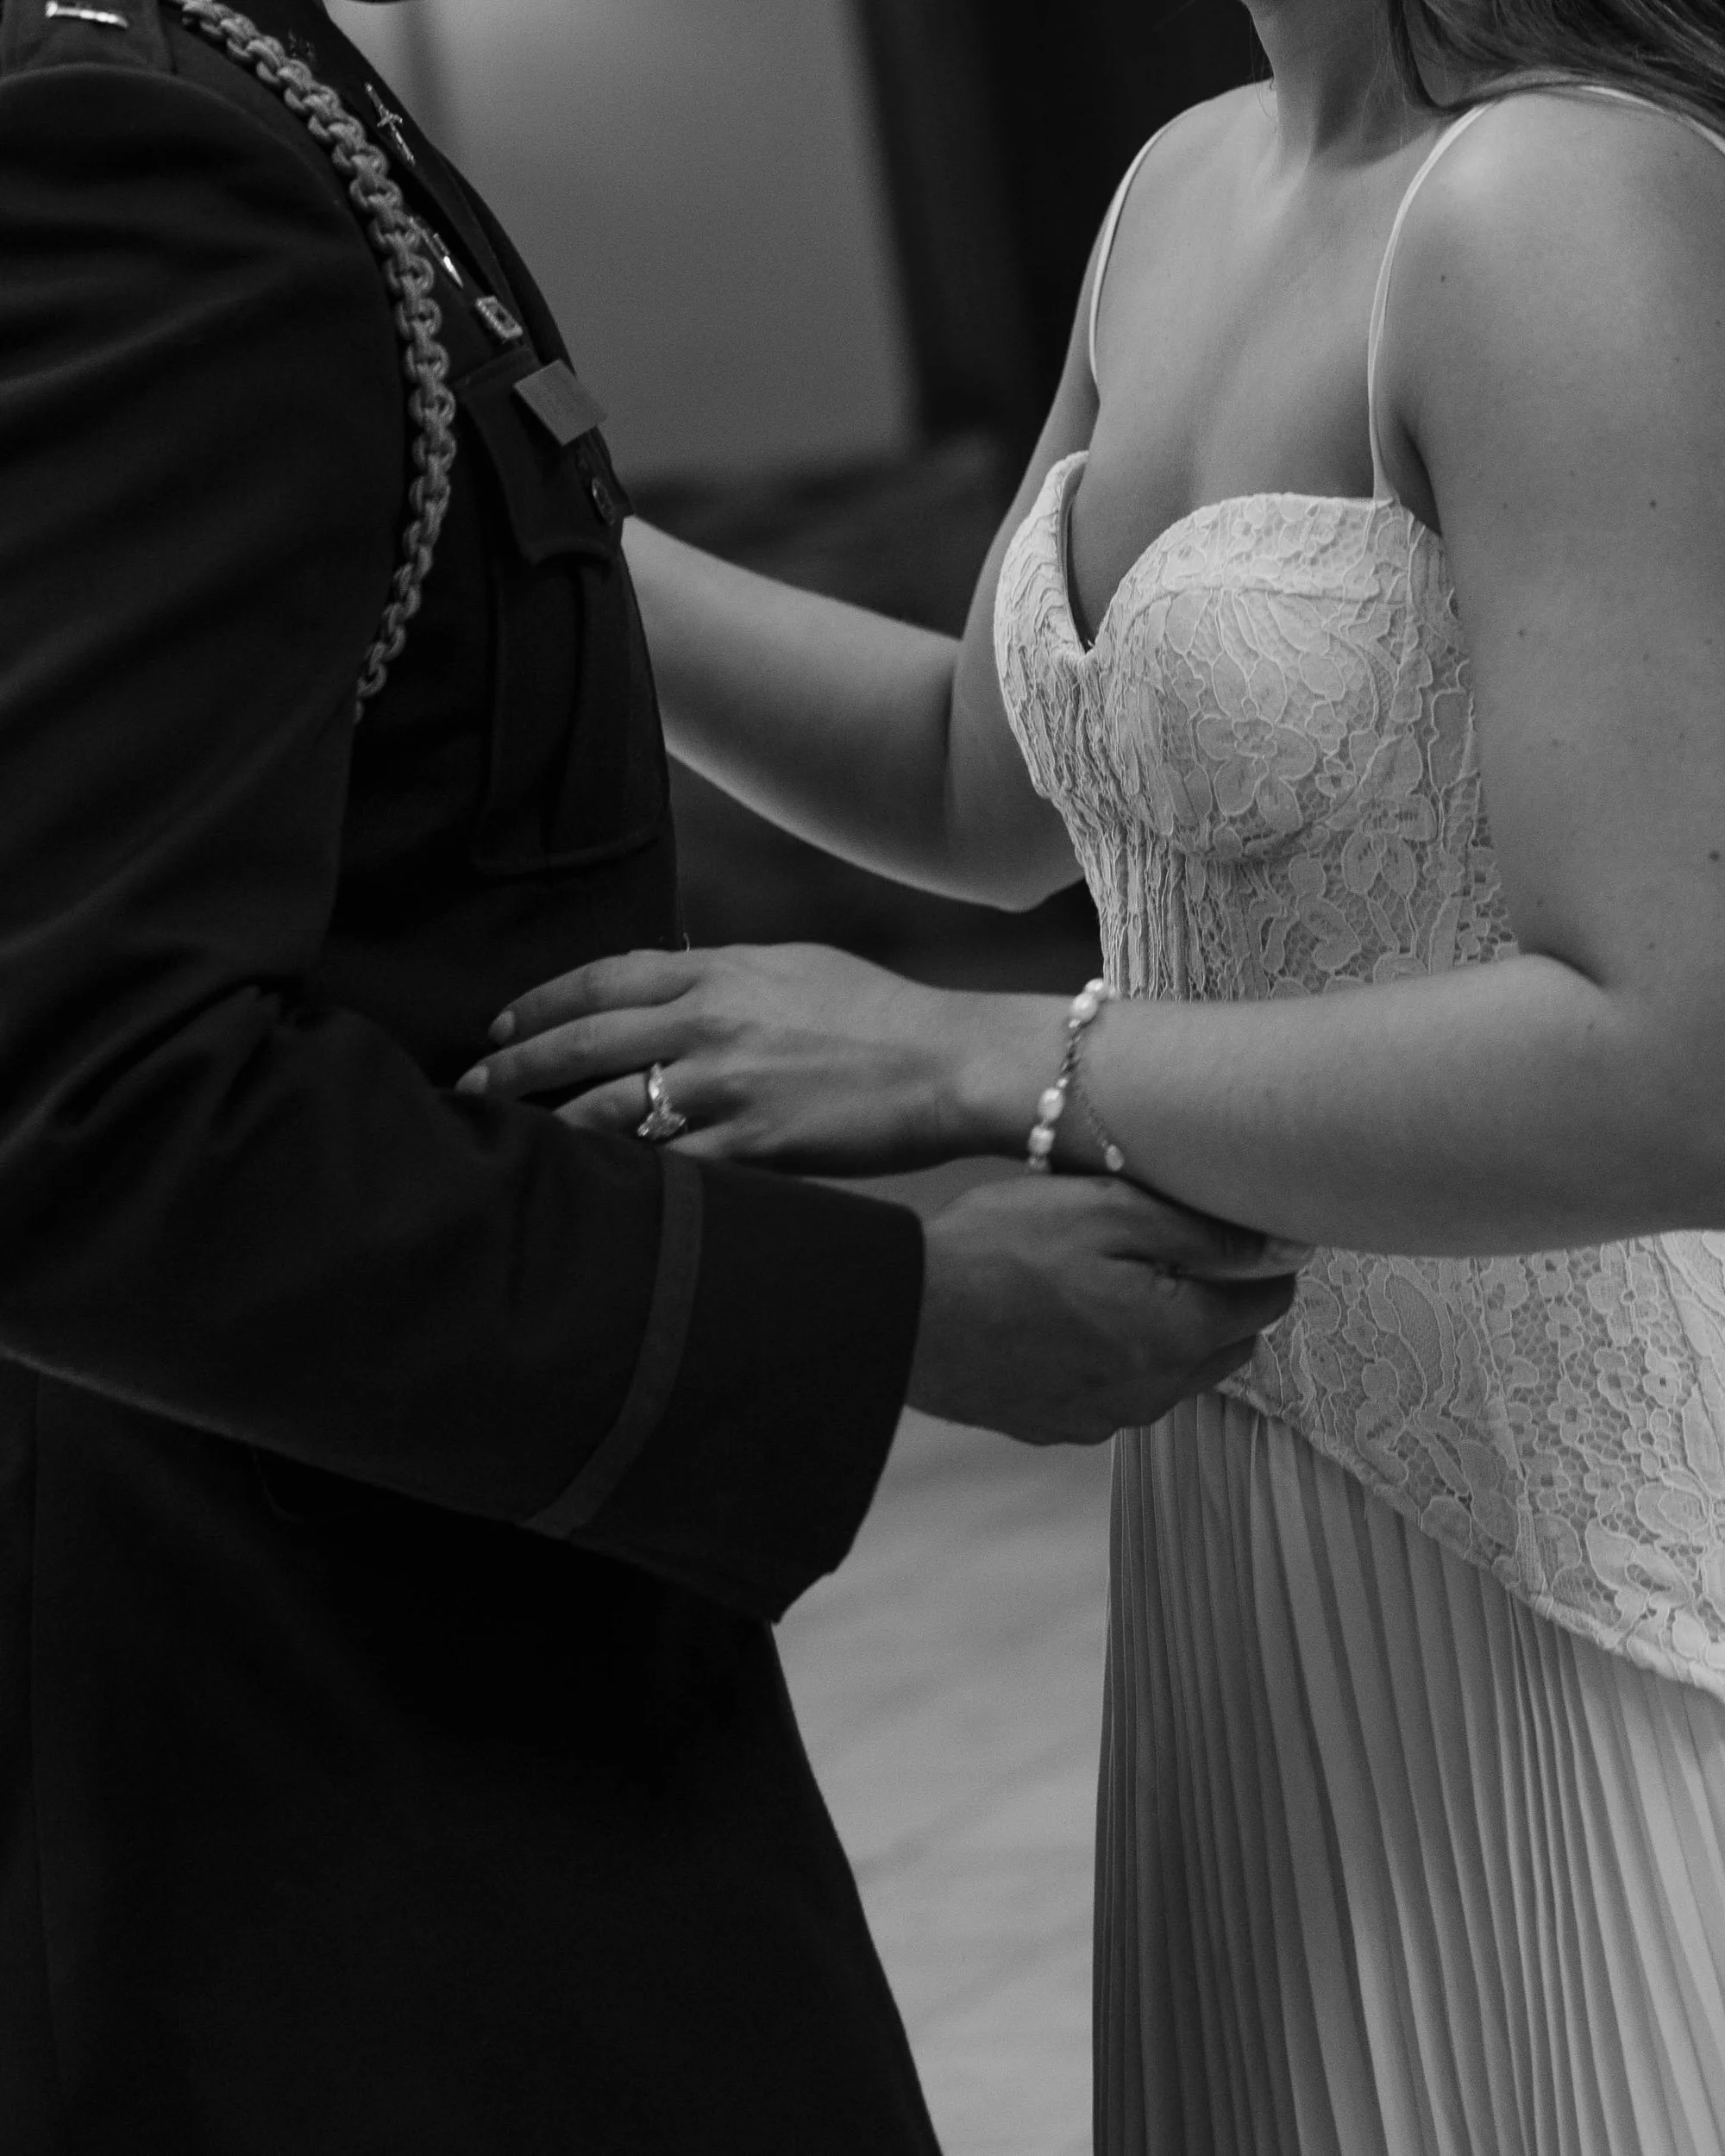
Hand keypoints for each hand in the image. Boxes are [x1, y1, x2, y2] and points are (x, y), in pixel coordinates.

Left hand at [456, 943, 987, 1174]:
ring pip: (606, 1109)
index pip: (602, 977)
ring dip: (547, 1132)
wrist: (951, 1061)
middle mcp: (710, 1021)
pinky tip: (586, 1199)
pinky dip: (619, 1183)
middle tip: (465, 1092)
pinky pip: (665, 1168)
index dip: (539, 1003)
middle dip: (512, 1069)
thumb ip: (726, 976)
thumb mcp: (795, 969)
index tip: (498, 1026)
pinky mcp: (752, 1146)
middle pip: (581, 1042)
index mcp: (720, 971)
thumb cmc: (882, 1014)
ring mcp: (727, 1085)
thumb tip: (674, 985)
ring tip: (508, 1153)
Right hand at [908, 1176, 1298, 1445]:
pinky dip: (1113, 1355)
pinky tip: (1067, 1315)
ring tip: (1107, 1275)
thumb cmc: (1000, 1248)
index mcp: (1176, 1337)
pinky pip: (1116, 1390)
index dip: (1257, 1255)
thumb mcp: (1107, 1209)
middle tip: (1165, 1242)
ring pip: (1172, 1371)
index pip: (1267, 1300)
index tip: (1226, 1222)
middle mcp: (1151, 1395)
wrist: (900, 1315)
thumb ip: (1203, 1230)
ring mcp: (1102, 1420)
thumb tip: (1281, 1244)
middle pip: (1227, 1344)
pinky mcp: (1056, 1427)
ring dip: (1164, 1328)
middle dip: (1216, 1295)